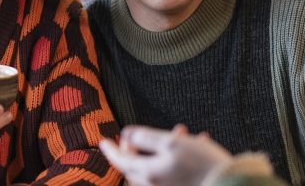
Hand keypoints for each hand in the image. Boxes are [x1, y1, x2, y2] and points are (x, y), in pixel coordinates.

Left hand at [99, 124, 232, 185]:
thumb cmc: (202, 164)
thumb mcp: (172, 143)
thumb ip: (145, 138)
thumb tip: (126, 134)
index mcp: (148, 173)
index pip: (121, 161)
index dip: (111, 149)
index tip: (103, 140)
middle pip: (136, 167)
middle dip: (139, 147)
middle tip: (139, 135)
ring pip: (157, 168)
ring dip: (164, 149)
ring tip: (183, 130)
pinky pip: (173, 174)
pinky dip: (179, 159)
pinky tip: (198, 142)